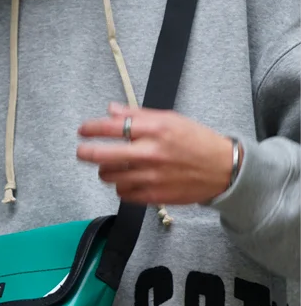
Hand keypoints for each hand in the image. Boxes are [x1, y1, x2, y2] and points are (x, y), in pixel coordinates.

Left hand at [77, 102, 240, 205]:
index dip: (92, 128)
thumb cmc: (196, 141)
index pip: (113, 127)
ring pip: (110, 177)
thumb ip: (138, 115)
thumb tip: (111, 109)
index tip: (83, 130)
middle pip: (104, 156)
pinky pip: (123, 194)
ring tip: (111, 167)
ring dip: (106, 171)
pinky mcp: (153, 196)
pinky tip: (127, 180)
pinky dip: (120, 187)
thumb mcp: (170, 119)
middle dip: (87, 153)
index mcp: (156, 130)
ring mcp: (151, 177)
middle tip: (82, 152)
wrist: (223, 170)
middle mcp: (151, 153)